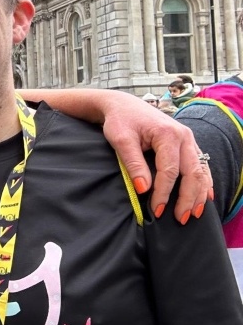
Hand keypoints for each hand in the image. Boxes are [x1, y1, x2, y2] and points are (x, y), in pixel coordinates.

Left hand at [100, 93, 211, 223]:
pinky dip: (204, 183)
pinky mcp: (188, 144)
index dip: (164, 193)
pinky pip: (201, 166)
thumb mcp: (120, 140)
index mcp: (168, 134)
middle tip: (181, 219)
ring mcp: (189, 140)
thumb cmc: (120, 121)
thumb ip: (133, 164)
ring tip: (194, 214)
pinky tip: (205, 198)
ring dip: (199, 194)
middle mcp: (184, 136)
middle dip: (187, 199)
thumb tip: (143, 189)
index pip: (170, 171)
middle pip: (192, 173)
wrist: (123, 105)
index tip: (157, 210)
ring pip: (201, 171)